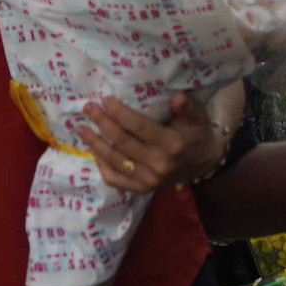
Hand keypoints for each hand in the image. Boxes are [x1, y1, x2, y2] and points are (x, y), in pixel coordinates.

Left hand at [79, 91, 228, 193]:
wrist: (204, 163)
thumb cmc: (196, 134)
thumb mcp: (197, 117)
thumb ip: (187, 107)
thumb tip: (177, 97)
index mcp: (172, 144)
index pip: (138, 126)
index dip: (119, 113)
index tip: (105, 99)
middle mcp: (159, 164)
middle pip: (122, 142)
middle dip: (101, 123)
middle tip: (88, 108)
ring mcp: (149, 179)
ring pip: (114, 160)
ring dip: (94, 143)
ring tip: (81, 128)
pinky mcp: (142, 188)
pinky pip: (115, 179)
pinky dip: (101, 165)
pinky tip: (93, 150)